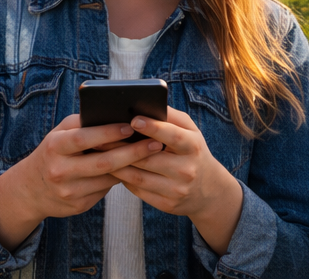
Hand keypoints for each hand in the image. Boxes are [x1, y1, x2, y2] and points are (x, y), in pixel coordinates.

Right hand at [0, 114, 162, 248]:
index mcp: (54, 146)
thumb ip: (83, 124)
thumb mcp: (60, 134)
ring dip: (132, 167)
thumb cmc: (54, 151)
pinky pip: (105, 190)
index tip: (131, 125)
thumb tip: (117, 115)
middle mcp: (60, 170)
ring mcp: (68, 192)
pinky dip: (121, 179)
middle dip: (132, 152)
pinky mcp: (78, 206)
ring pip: (108, 178)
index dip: (108, 132)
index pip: (84, 138)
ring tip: (153, 155)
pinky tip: (137, 170)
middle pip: (102, 162)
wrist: (31, 189)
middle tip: (156, 143)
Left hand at [109, 108, 243, 254]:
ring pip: (139, 177)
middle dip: (122, 147)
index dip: (153, 127)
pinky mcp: (167, 205)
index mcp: (193, 146)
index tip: (133, 119)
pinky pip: (139, 191)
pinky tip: (112, 169)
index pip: (172, 136)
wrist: (209, 190)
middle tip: (100, 137)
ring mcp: (177, 190)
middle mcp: (187, 170)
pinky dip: (124, 179)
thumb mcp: (190, 131)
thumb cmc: (192, 150)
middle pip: (149, 158)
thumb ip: (170, 116)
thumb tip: (144, 104)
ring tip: (99, 153)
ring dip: (117, 165)